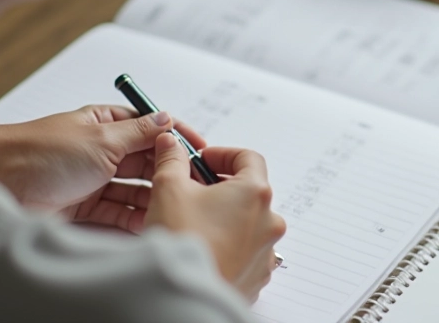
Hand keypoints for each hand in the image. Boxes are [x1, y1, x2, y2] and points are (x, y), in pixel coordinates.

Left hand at [0, 105, 204, 232]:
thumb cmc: (43, 151)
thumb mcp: (102, 138)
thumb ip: (140, 132)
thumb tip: (167, 119)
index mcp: (107, 124)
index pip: (152, 128)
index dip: (177, 138)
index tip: (202, 150)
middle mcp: (102, 150)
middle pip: (146, 162)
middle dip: (167, 173)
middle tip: (190, 186)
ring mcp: (94, 179)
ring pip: (134, 189)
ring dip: (151, 198)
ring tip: (170, 207)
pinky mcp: (84, 206)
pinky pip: (117, 212)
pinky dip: (133, 218)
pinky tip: (148, 222)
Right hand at [146, 133, 286, 301]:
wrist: (182, 295)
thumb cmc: (182, 241)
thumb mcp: (169, 188)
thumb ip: (172, 160)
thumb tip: (171, 144)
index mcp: (255, 193)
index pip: (249, 158)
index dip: (223, 155)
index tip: (201, 162)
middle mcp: (269, 221)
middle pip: (249, 191)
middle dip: (220, 188)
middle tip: (191, 192)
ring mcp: (266, 251)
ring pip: (248, 223)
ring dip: (225, 218)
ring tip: (194, 223)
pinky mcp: (257, 276)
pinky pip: (246, 251)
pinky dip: (229, 245)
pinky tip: (204, 248)